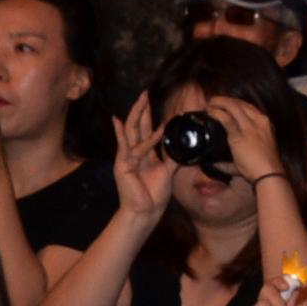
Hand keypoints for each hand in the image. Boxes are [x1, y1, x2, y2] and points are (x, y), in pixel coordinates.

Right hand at [111, 93, 179, 221]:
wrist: (144, 212)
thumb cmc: (153, 195)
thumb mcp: (167, 172)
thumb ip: (173, 158)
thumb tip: (183, 147)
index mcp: (141, 153)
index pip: (143, 129)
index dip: (147, 115)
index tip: (151, 101)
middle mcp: (131, 152)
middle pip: (135, 125)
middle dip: (140, 109)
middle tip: (145, 93)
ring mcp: (126, 158)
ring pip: (131, 131)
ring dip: (138, 115)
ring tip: (143, 101)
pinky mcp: (123, 166)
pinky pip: (135, 149)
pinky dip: (146, 140)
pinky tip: (149, 128)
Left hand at [210, 96, 282, 183]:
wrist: (269, 175)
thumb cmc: (264, 168)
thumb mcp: (254, 155)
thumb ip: (236, 157)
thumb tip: (217, 164)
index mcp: (265, 124)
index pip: (249, 107)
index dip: (235, 103)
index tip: (226, 105)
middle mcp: (259, 121)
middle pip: (240, 103)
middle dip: (226, 100)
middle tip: (214, 101)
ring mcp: (250, 127)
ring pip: (232, 106)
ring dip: (219, 102)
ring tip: (210, 103)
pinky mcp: (239, 134)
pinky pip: (226, 118)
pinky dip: (216, 112)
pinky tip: (210, 111)